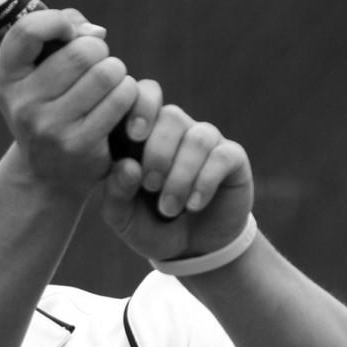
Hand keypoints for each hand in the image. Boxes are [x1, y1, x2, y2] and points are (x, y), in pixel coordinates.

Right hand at [0, 9, 137, 193]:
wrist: (49, 173)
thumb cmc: (49, 106)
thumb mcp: (36, 73)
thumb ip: (59, 36)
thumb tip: (95, 32)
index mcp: (6, 78)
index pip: (27, 31)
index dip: (57, 22)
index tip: (69, 32)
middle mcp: (23, 104)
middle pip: (82, 52)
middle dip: (98, 51)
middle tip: (97, 64)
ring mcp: (50, 128)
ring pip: (107, 73)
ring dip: (117, 73)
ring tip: (107, 85)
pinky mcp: (80, 145)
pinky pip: (120, 100)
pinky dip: (128, 95)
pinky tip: (117, 105)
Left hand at [100, 79, 253, 262]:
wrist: (191, 249)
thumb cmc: (149, 226)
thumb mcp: (122, 219)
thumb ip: (116, 194)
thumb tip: (127, 166)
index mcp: (140, 136)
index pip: (141, 97)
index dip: (139, 107)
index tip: (133, 135)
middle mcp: (174, 132)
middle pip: (170, 115)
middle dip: (158, 152)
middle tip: (149, 186)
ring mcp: (205, 142)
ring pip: (197, 137)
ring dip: (180, 175)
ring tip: (169, 208)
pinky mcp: (231, 158)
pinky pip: (221, 156)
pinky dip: (204, 182)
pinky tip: (194, 205)